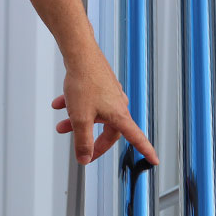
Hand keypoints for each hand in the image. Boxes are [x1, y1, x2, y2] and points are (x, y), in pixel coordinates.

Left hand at [52, 41, 158, 165]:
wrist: (80, 54)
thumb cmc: (85, 82)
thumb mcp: (80, 118)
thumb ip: (82, 141)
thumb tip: (84, 159)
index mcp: (119, 116)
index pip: (136, 138)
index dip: (146, 150)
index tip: (155, 160)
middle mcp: (118, 106)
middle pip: (110, 131)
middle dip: (92, 140)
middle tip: (83, 151)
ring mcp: (110, 95)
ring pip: (96, 116)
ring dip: (79, 123)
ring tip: (62, 126)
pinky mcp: (101, 86)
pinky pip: (89, 102)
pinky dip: (76, 106)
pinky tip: (61, 104)